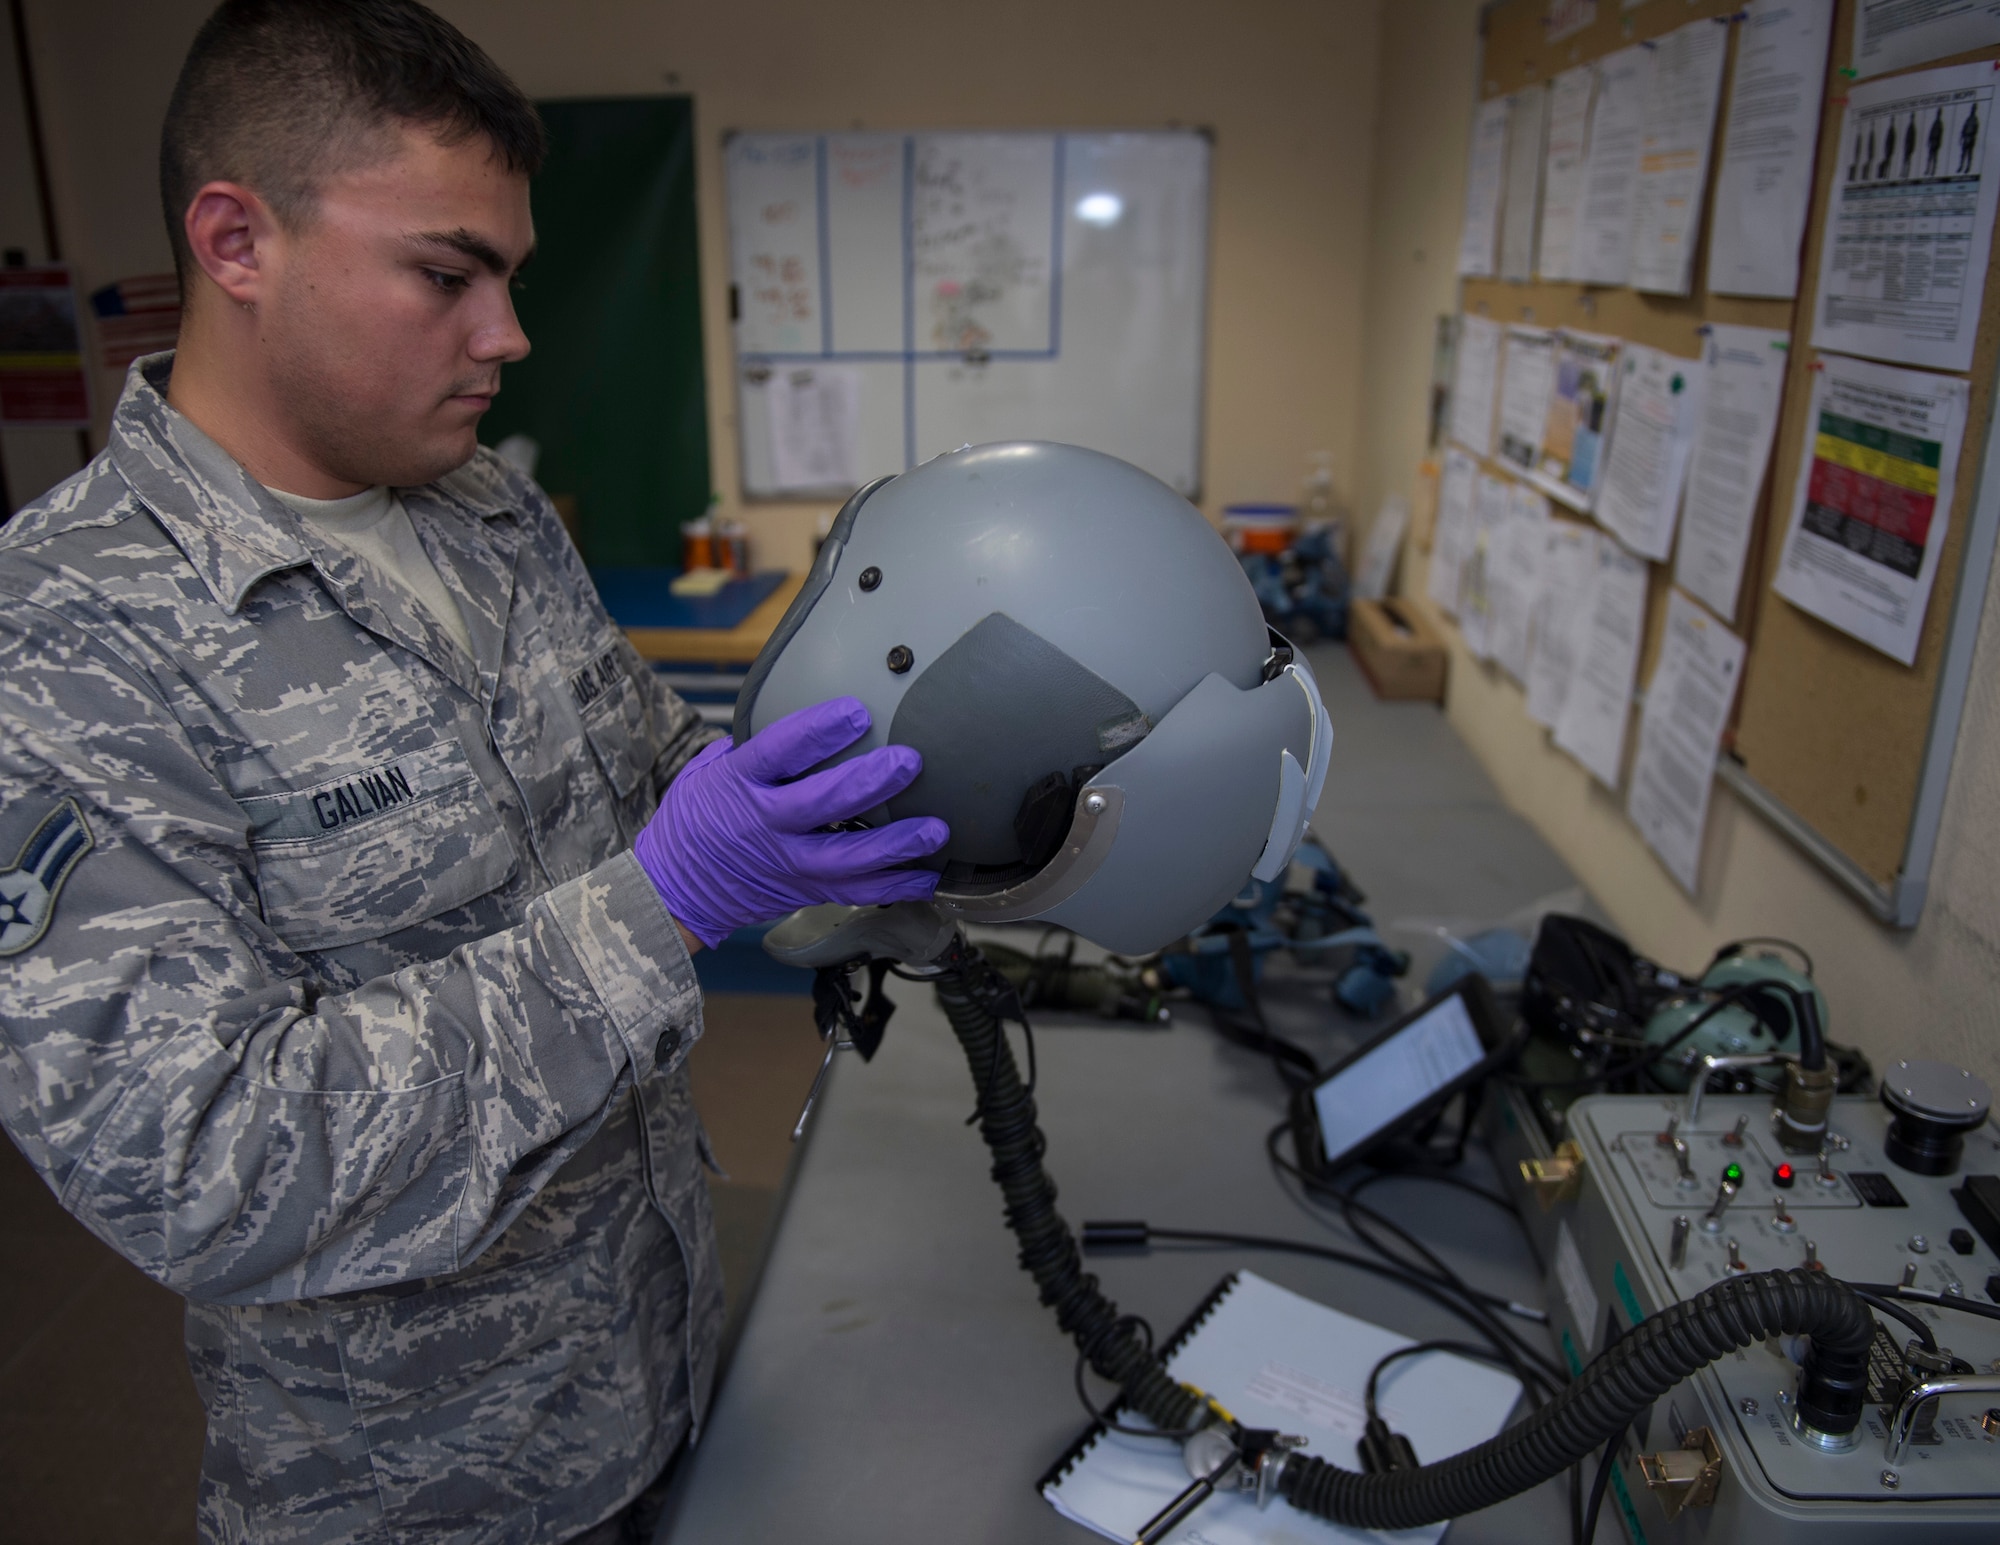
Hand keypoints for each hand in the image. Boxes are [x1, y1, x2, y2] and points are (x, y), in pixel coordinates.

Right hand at [633, 697, 948, 947]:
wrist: (674, 890)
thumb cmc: (691, 824)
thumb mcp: (706, 773)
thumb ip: (750, 747)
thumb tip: (793, 712)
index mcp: (739, 784)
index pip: (781, 751)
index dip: (820, 731)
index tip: (856, 712)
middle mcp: (766, 824)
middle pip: (824, 802)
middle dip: (871, 781)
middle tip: (909, 762)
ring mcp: (789, 862)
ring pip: (849, 857)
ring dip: (896, 843)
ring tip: (935, 828)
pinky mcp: (806, 890)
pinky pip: (857, 892)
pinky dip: (896, 885)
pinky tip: (928, 876)